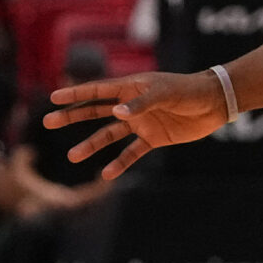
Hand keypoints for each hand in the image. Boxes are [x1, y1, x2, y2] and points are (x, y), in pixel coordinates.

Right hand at [44, 69, 234, 180]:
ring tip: (73, 156)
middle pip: (95, 111)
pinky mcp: (153, 139)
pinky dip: (120, 163)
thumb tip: (117, 113)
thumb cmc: (188, 91)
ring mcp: (140, 123)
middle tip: (48, 122)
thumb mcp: (164, 93)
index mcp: (130, 87)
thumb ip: (140, 103)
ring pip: (109, 135)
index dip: (75, 93)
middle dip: (72, 117)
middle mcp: (131, 105)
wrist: (214, 104)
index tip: (53, 98)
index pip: (97, 91)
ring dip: (91, 145)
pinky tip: (106, 175)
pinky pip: (132, 152)